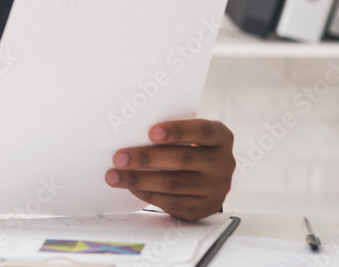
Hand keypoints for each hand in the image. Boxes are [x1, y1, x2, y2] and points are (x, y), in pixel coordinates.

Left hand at [106, 119, 234, 221]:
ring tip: (114, 176)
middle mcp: (223, 162)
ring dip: (140, 180)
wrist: (210, 177)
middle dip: (146, 158)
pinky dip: (150, 196)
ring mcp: (217, 187)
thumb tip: (130, 132)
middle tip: (119, 157)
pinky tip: (133, 188)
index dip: (177, 131)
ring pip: (175, 184)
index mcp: (221, 137)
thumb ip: (172, 132)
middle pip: (182, 159)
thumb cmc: (191, 146)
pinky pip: (175, 203)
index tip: (151, 132)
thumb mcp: (191, 135)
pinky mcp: (206, 207)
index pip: (202, 131)